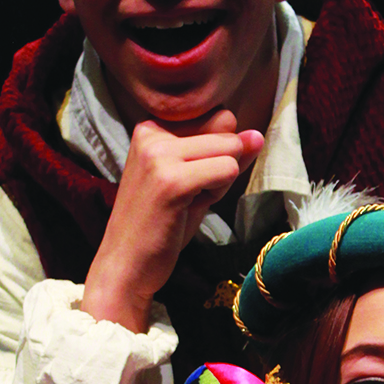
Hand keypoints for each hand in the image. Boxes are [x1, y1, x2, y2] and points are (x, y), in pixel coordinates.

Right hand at [81, 111, 262, 332]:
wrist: (126, 265)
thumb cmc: (160, 226)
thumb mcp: (195, 181)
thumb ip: (225, 154)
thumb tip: (257, 136)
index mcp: (152, 127)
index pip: (217, 118)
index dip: (216, 153)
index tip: (185, 181)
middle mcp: (152, 132)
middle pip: (227, 129)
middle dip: (221, 165)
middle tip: (187, 195)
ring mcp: (159, 155)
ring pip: (230, 149)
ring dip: (220, 181)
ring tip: (186, 202)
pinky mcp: (171, 180)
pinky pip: (227, 170)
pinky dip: (218, 192)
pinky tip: (188, 208)